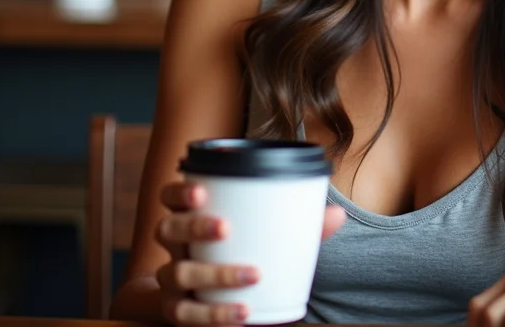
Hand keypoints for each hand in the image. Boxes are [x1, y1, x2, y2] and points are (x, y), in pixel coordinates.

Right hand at [155, 180, 346, 324]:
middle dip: (193, 225)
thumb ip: (294, 227)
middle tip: (225, 227)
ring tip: (253, 274)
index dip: (179, 192)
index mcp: (190, 220)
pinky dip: (215, 313)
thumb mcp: (257, 240)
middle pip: (167, 229)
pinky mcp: (178, 311)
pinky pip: (188, 314)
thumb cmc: (235, 257)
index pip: (169, 197)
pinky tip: (243, 312)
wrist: (197, 303)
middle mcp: (174, 248)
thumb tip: (337, 214)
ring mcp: (172, 281)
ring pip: (178, 273)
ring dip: (216, 273)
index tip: (201, 190)